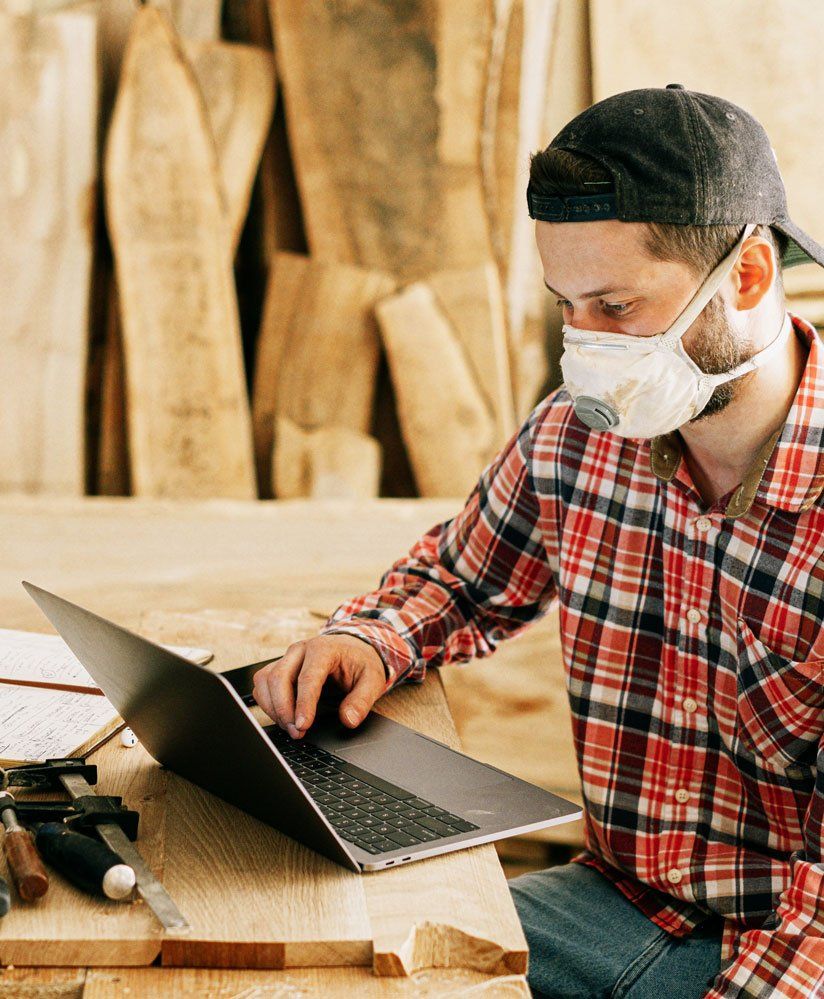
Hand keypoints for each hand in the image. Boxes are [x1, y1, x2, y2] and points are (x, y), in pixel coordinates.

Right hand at [252, 634, 386, 737]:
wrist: (353, 648)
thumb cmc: (360, 662)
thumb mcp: (372, 680)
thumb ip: (362, 700)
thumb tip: (349, 720)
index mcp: (324, 649)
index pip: (307, 677)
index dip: (303, 704)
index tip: (303, 726)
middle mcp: (300, 650)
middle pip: (278, 677)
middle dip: (283, 709)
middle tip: (297, 732)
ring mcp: (287, 658)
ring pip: (264, 681)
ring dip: (273, 708)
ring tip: (291, 728)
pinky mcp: (279, 667)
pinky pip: (262, 685)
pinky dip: (268, 704)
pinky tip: (285, 718)